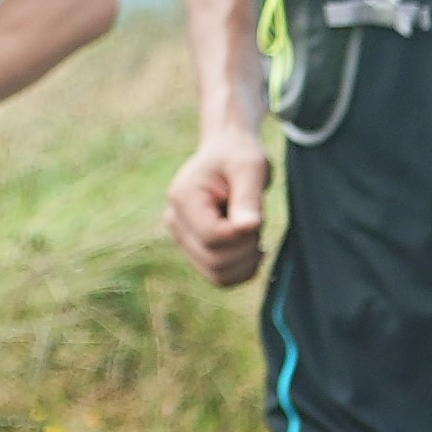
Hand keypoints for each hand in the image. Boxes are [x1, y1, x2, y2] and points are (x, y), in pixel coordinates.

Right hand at [166, 126, 272, 287]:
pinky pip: (219, 277)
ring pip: (217, 275)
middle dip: (247, 247)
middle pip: (215, 260)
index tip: (256, 217)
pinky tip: (252, 248)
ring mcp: (182, 239)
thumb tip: (249, 227)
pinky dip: (242, 270)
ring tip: (253, 233)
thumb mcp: (251, 168)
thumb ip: (249, 197)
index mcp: (183, 197)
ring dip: (246, 261)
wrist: (228, 154)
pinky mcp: (195, 250)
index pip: (213, 236)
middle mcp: (175, 221)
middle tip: (256, 221)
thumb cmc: (239, 156)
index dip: (242, 235)